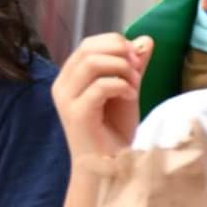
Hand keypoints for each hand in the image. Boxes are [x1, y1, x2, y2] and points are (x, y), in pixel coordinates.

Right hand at [51, 33, 152, 159]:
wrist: (108, 167)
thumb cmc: (113, 132)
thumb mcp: (126, 91)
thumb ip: (132, 66)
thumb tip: (145, 39)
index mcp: (69, 78)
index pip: (88, 44)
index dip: (115, 43)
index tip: (137, 58)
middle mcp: (62, 86)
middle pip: (88, 49)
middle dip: (120, 53)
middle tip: (138, 69)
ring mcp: (66, 100)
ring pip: (92, 63)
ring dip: (121, 69)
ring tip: (135, 84)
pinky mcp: (76, 114)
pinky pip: (99, 86)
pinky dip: (121, 86)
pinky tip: (130, 96)